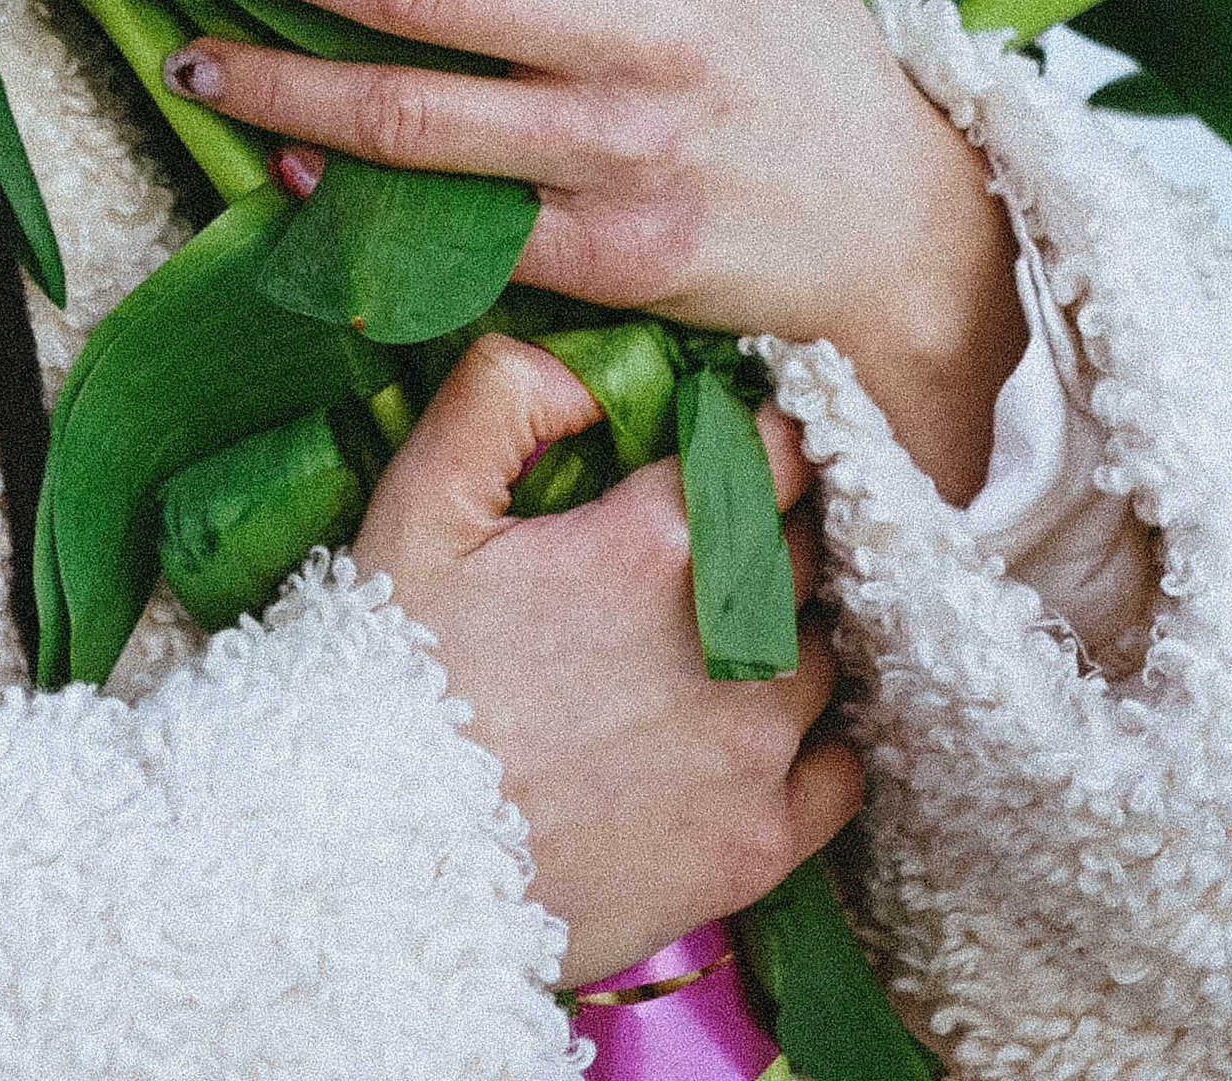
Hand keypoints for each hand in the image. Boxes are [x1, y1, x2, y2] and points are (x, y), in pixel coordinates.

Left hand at [157, 0, 1023, 501]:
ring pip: (417, 113)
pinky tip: (278, 174)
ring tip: (185, 57)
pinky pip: (461, 228)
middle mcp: (643, 27)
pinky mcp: (613, 256)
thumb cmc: (819, 54)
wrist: (902, 240)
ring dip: (282, 89)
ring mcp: (622, 148)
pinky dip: (357, 204)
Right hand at [352, 332, 858, 985]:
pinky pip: (843, 769)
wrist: (388, 865)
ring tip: (727, 642)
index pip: (776, 454)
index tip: (730, 455)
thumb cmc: (396, 675)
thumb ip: (502, 394)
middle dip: (774, 535)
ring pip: (829, 653)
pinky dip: (817, 742)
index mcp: (659, 540)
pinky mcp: (761, 846)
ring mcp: (755, 748)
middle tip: (713, 550)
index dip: (760, 444)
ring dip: (792, 635)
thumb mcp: (420, 502)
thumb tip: (586, 366)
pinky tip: (759, 730)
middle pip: (810, 549)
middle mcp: (733, 637)